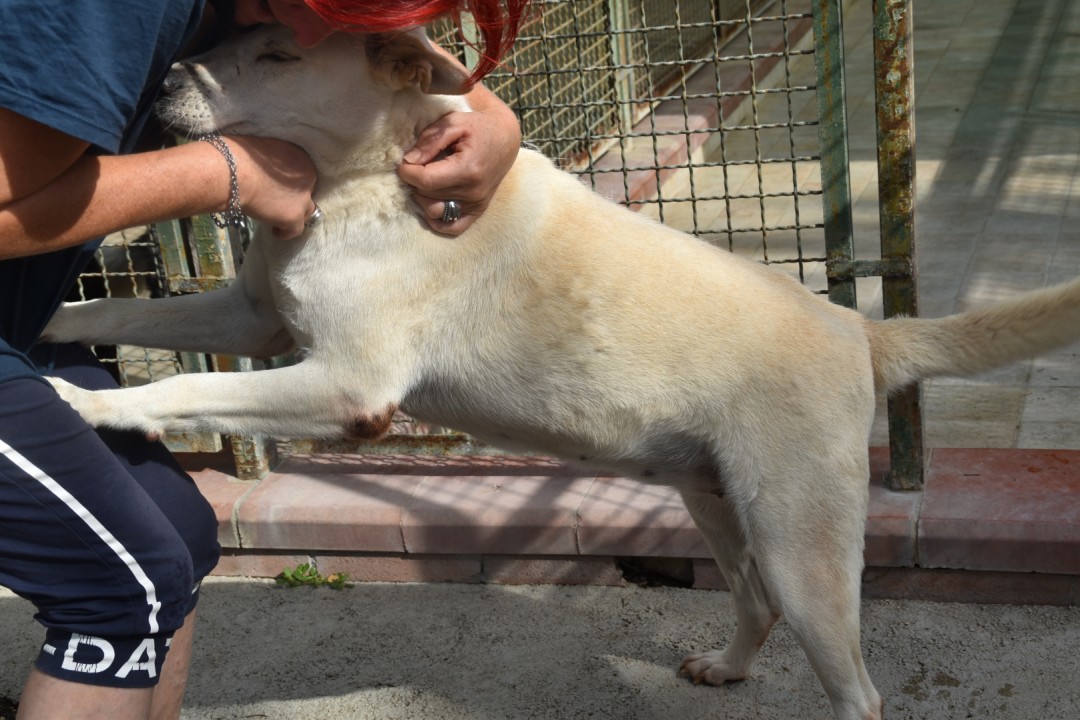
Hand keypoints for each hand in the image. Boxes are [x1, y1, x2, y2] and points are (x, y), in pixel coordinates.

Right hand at [226, 135, 318, 238]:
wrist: (235, 172)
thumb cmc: (241, 155)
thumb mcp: (266, 152)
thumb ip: (274, 163)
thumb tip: (267, 171)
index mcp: (302, 159)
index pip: (304, 177)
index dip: (292, 185)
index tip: (278, 188)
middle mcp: (308, 179)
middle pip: (307, 194)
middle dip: (295, 199)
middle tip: (279, 203)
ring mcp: (303, 199)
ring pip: (306, 212)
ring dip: (294, 215)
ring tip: (278, 218)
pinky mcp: (294, 217)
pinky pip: (296, 230)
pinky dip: (285, 232)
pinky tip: (275, 231)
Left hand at [397, 85, 519, 234]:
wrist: (505, 137)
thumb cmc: (479, 127)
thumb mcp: (453, 123)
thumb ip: (429, 141)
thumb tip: (409, 161)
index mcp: (467, 169)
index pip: (425, 181)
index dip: (407, 172)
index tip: (404, 163)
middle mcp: (473, 192)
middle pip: (428, 195)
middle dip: (416, 181)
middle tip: (419, 166)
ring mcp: (476, 204)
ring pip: (434, 211)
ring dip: (423, 198)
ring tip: (427, 181)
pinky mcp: (478, 210)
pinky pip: (453, 228)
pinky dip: (437, 220)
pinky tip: (432, 202)